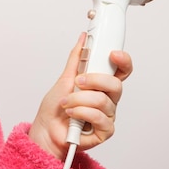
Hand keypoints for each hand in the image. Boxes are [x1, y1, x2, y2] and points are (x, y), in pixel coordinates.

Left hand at [28, 32, 133, 159]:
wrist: (46, 128)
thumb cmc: (55, 106)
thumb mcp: (65, 78)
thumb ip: (76, 58)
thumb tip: (82, 38)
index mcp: (102, 84)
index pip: (121, 70)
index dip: (123, 61)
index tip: (113, 54)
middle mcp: (108, 99)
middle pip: (116, 84)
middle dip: (94, 80)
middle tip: (78, 82)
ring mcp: (108, 115)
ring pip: (102, 100)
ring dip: (78, 99)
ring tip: (66, 103)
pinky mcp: (105, 131)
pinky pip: (99, 117)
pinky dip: (80, 112)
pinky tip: (71, 114)